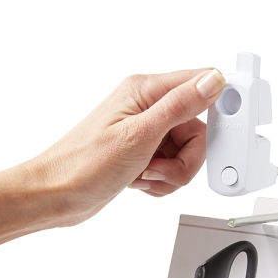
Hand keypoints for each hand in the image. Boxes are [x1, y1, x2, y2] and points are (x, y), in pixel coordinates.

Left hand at [26, 68, 225, 226]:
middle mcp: (147, 107)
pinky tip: (140, 182)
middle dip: (187, 158)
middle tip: (163, 168)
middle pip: (197, 129)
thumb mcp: (140, 134)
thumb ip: (180, 105)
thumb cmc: (83, 164)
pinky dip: (162, 181)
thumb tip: (212, 81)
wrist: (56, 196)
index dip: (217, 107)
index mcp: (145, 90)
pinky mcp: (142, 155)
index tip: (221, 131)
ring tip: (146, 176)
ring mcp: (145, 133)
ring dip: (172, 173)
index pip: (200, 84)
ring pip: (186, 153)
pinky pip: (171, 168)